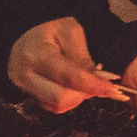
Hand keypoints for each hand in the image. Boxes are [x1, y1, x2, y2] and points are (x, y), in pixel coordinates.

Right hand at [8, 18, 124, 113]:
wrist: (24, 32)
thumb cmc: (49, 29)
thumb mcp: (70, 33)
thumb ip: (84, 59)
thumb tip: (103, 81)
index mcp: (36, 55)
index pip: (69, 77)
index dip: (93, 85)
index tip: (112, 88)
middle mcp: (25, 76)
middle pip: (61, 99)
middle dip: (83, 93)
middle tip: (95, 82)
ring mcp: (24, 89)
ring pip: (57, 106)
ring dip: (76, 96)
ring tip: (80, 78)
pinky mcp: (28, 96)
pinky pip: (52, 106)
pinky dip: (67, 98)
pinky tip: (70, 84)